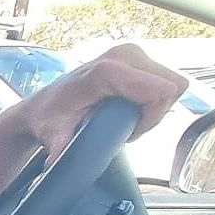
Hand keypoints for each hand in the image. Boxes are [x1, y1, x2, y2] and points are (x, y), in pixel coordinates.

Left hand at [0, 44, 188, 195]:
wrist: (42, 106)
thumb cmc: (48, 120)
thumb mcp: (53, 136)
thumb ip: (59, 147)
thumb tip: (55, 162)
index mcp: (107, 70)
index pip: (161, 91)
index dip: (152, 117)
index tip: (128, 132)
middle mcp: (123, 54)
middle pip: (172, 86)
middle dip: (156, 113)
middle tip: (127, 126)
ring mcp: (131, 52)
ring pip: (172, 84)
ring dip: (155, 107)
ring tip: (124, 118)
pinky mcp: (135, 56)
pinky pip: (164, 81)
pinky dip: (153, 99)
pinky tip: (128, 107)